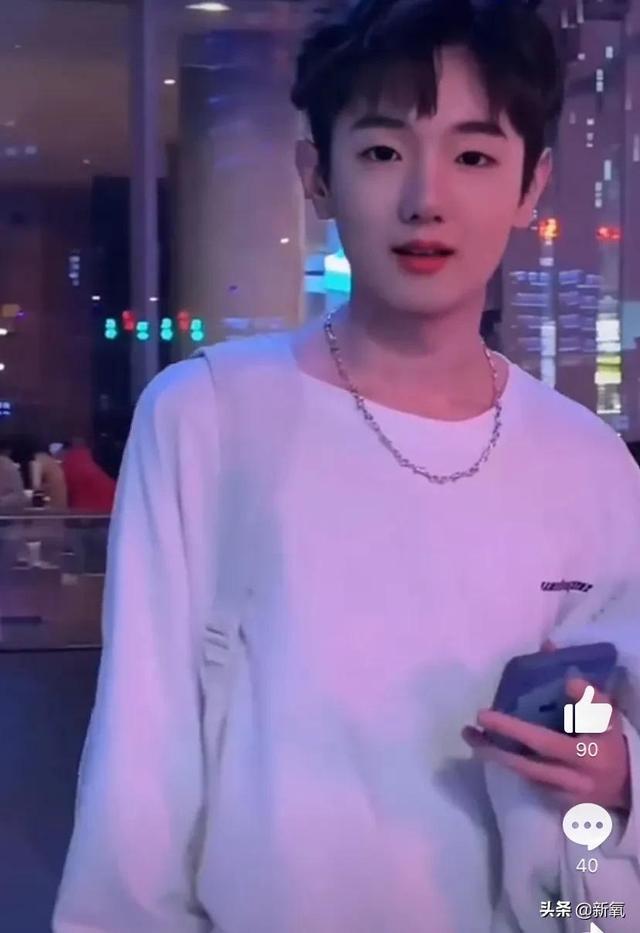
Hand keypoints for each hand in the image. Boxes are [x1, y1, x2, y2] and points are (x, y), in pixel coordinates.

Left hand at [462, 641, 630, 813]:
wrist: (631, 785)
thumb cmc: (613, 741)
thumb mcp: (607, 715)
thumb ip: (586, 693)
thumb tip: (554, 657)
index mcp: (586, 755)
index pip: (543, 742)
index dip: (512, 729)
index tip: (483, 714)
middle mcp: (574, 781)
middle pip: (526, 767)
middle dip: (494, 749)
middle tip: (468, 729)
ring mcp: (566, 798)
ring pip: (525, 777)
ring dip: (496, 757)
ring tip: (472, 736)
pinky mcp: (561, 807)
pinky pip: (531, 784)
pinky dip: (512, 766)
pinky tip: (493, 750)